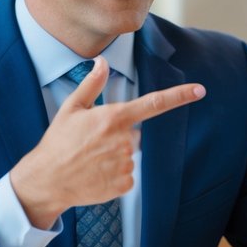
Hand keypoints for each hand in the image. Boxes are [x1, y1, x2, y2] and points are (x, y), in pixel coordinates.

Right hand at [9, 57, 205, 227]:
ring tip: (90, 160)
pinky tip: (95, 175)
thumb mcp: (71, 109)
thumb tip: (102, 61)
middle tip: (92, 143)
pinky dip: (114, 176)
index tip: (200, 90)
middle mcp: (124, 140)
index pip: (154, 103)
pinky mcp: (124, 184)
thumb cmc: (58, 142)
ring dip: (114, 157)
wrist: (46, 180)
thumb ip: (92, 84)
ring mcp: (125, 164)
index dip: (179, 96)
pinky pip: (127, 176)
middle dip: (118, 137)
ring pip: (130, 156)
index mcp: (114, 118)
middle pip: (134, 135)